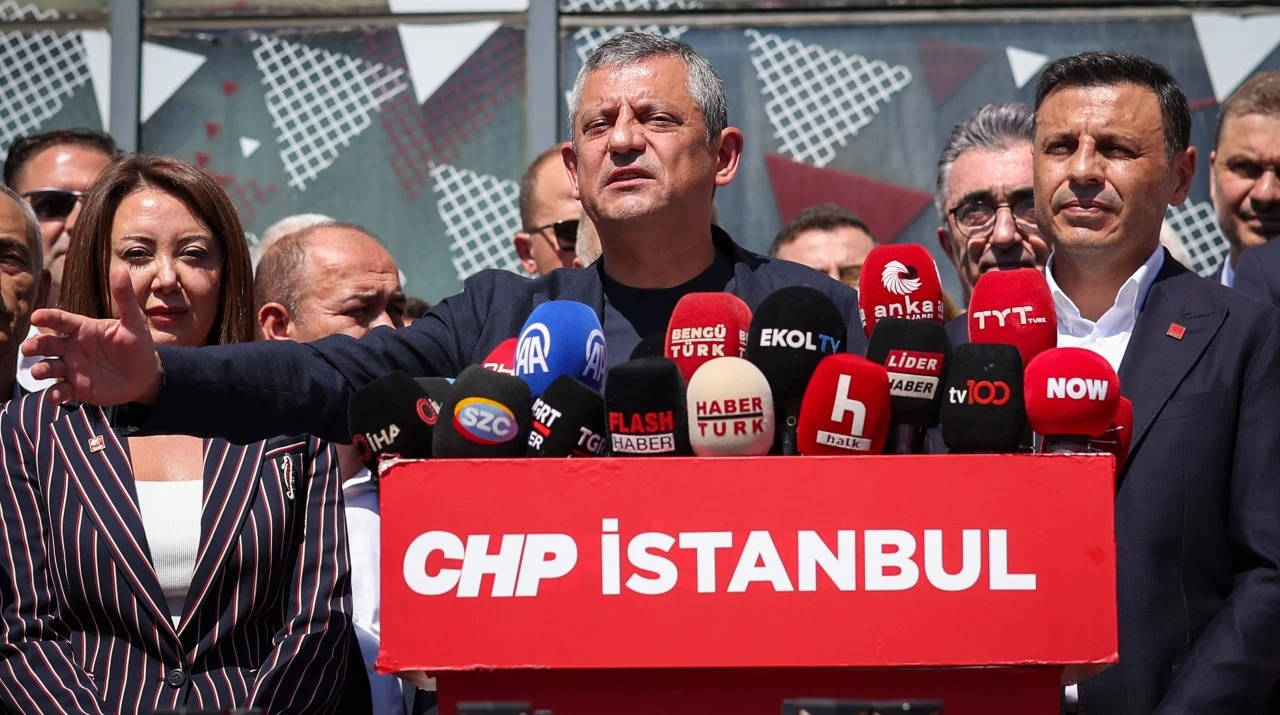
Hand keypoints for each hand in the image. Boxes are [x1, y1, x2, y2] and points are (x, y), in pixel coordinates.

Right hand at [24, 265, 162, 406]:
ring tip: (39, 371)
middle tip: (28, 348)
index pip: (61, 320)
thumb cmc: (137, 345)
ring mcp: (72, 368)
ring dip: (41, 369)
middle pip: (47, 343)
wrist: (145, 375)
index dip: (48, 317)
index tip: (37, 316)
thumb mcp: (134, 322)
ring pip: (49, 367)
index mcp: (83, 328)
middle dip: (36, 345)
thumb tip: (120, 269)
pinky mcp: (76, 388)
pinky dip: (55, 394)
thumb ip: (125, 298)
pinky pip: (60, 390)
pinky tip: (55, 396)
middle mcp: (72, 347)